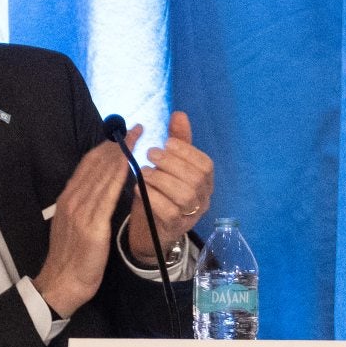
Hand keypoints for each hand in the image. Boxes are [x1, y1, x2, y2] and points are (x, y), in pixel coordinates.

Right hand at [33, 134, 137, 318]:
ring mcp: (81, 211)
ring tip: (137, 137)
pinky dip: (118, 176)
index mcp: (68, 198)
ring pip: (102, 174)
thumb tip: (98, 185)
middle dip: (117, 144)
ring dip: (120, 154)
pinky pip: (107, 195)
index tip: (123, 134)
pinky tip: (130, 164)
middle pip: (96, 164)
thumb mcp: (75, 223)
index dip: (106, 147)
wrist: (62, 282)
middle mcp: (72, 200)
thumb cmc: (72, 255)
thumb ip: (85, 203)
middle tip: (136, 128)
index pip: (88, 165)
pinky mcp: (92, 225)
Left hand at [122, 111, 214, 264]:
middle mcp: (203, 199)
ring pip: (184, 195)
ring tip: (143, 172)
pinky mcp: (175, 229)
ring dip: (161, 180)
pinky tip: (139, 190)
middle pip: (196, 179)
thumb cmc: (159, 194)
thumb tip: (179, 114)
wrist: (147, 232)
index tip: (166, 143)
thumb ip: (176, 142)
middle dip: (172, 163)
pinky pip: (168, 212)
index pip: (206, 164)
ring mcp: (191, 216)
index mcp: (205, 182)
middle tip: (150, 154)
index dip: (187, 152)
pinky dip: (153, 197)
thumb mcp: (167, 167)